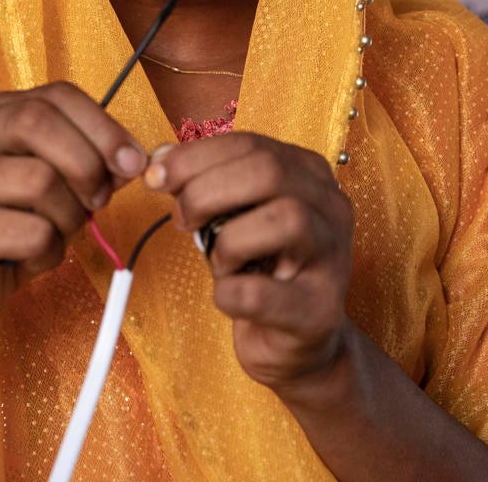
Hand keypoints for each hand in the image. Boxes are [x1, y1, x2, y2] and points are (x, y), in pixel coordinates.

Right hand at [0, 82, 147, 342]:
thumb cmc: (7, 227)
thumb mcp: (54, 186)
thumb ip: (88, 163)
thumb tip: (131, 159)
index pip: (57, 95)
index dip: (104, 127)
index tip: (132, 162)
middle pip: (39, 122)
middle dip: (86, 164)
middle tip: (98, 201)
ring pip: (39, 180)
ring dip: (68, 217)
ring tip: (54, 234)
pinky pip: (29, 232)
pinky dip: (47, 252)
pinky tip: (30, 257)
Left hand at [145, 132, 353, 389]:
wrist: (296, 342)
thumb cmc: (261, 269)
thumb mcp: (234, 215)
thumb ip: (203, 182)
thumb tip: (159, 157)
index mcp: (308, 174)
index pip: (250, 144)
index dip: (194, 157)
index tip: (155, 176)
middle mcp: (331, 207)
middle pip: (268, 170)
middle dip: (207, 191)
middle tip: (182, 219)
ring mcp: (332, 258)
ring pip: (285, 218)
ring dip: (229, 240)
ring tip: (219, 260)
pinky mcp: (318, 311)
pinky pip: (261, 292)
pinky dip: (229, 293)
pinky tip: (227, 295)